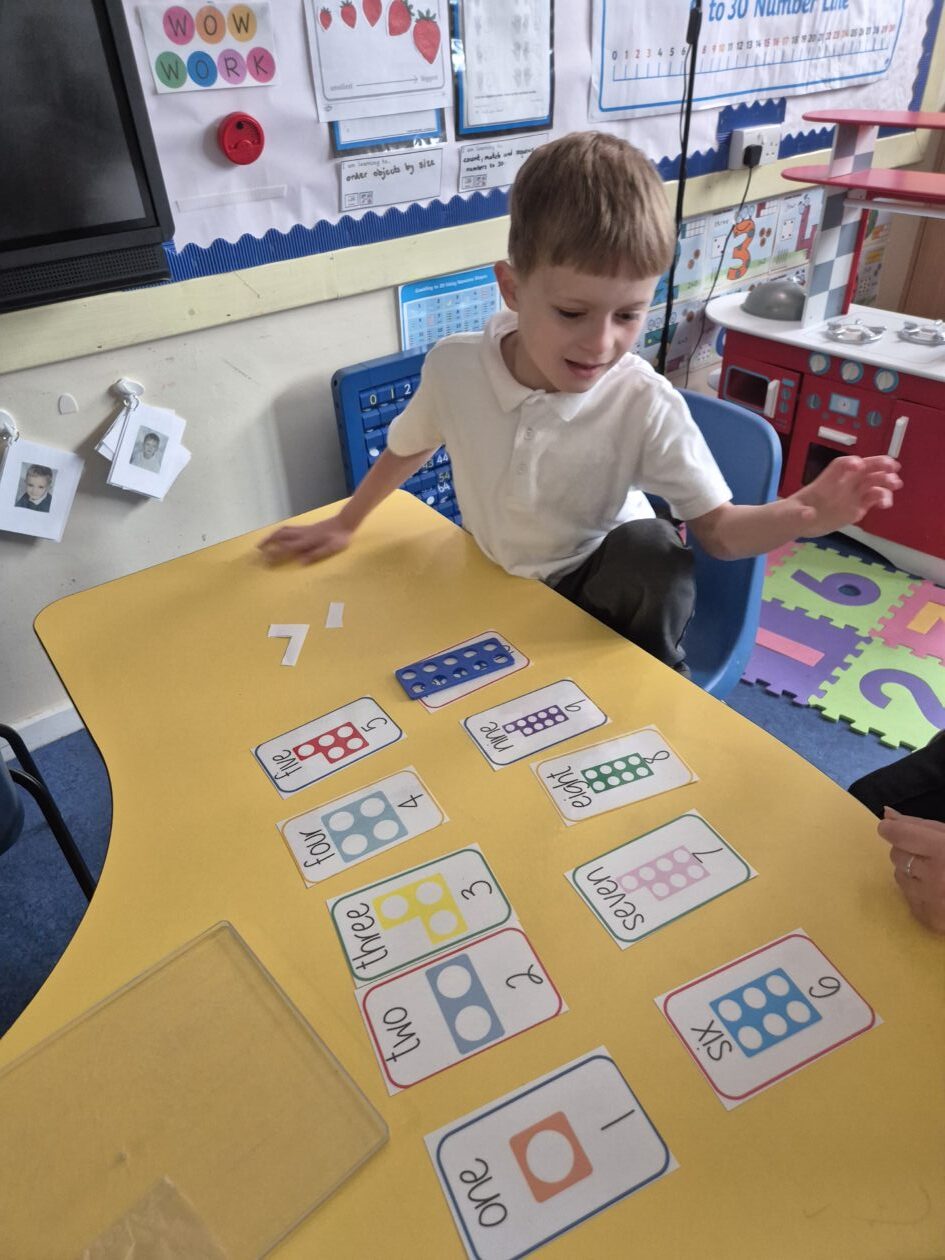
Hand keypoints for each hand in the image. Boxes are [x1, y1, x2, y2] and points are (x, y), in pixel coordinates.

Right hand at [258, 515, 352, 564]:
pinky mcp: (305, 527)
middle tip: (257, 550)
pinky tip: (277, 535)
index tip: (265, 560)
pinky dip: (279, 531)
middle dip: (267, 543)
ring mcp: (303, 530)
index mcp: (306, 541)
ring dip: (270, 536)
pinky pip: (288, 528)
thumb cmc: (340, 538)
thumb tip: (301, 562)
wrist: (345, 522)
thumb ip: (316, 554)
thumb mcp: (331, 548)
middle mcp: (302, 534)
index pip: (286, 548)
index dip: (274, 553)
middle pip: (279, 537)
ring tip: (263, 542)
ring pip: (282, 531)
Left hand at [786, 455, 900, 535]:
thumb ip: (801, 514)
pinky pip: (873, 500)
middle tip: (893, 466)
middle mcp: (843, 484)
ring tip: (895, 484)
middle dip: (879, 465)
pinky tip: (886, 504)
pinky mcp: (857, 508)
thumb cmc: (793, 513)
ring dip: (885, 481)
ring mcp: (852, 495)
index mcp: (826, 480)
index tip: (857, 465)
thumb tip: (809, 514)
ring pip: (873, 483)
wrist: (798, 522)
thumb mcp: (793, 515)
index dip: (849, 463)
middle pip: (864, 469)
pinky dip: (882, 499)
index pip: (840, 466)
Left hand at [877, 807, 944, 932]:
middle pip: (896, 855)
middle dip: (909, 851)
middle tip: (931, 855)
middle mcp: (934, 878)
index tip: (892, 829)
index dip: (893, 830)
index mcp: (943, 851)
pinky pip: (907, 897)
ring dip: (912, 871)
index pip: (899, 835)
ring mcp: (931, 902)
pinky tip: (940, 892)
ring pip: (898, 876)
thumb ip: (920, 825)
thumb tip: (887, 815)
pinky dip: (918, 892)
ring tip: (939, 874)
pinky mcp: (929, 921)